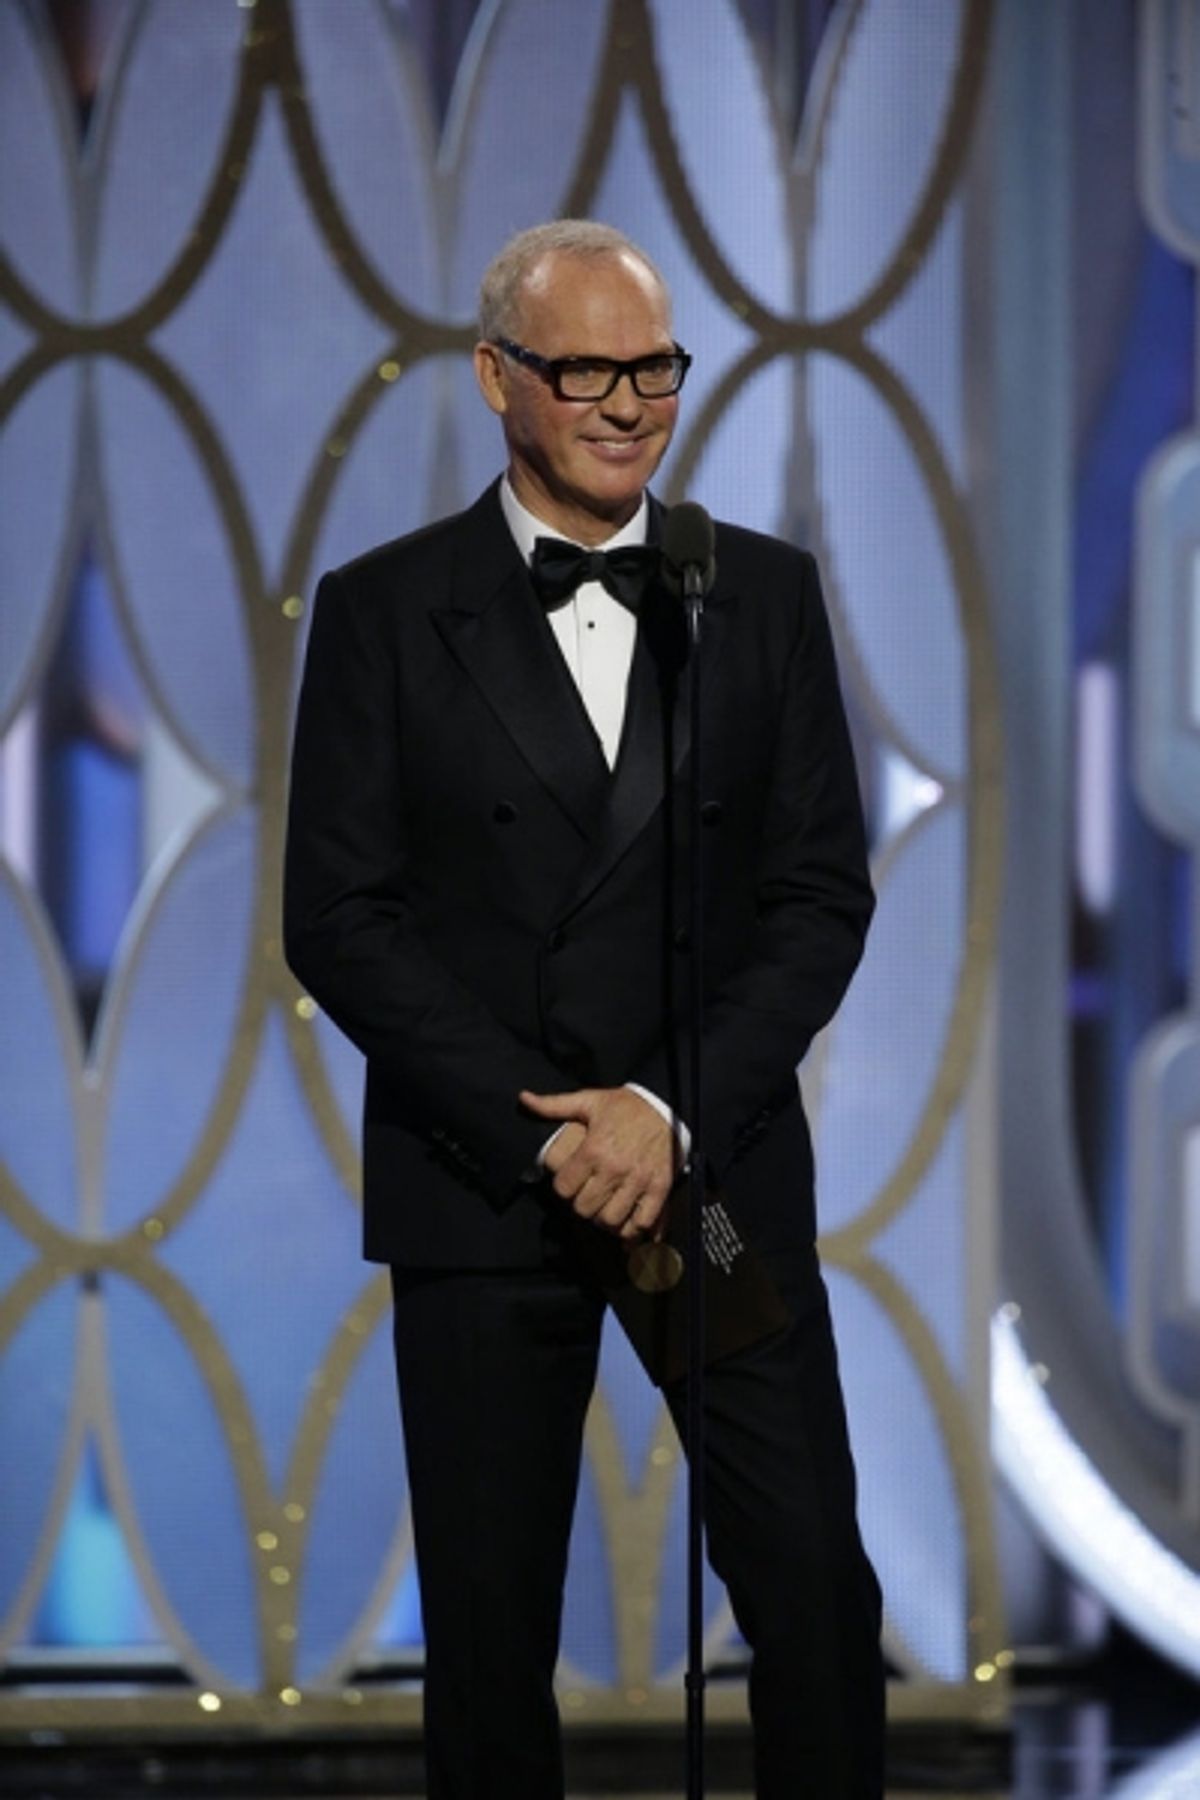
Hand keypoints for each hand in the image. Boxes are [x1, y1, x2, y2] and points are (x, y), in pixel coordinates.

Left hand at [521, 1086, 674, 1238]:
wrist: (667, 1105)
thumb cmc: (626, 1106)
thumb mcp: (588, 1100)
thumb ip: (554, 1105)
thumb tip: (524, 1099)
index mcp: (594, 1149)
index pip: (564, 1188)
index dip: (563, 1188)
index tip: (569, 1184)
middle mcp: (615, 1168)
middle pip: (585, 1209)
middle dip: (581, 1205)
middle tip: (586, 1197)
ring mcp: (638, 1180)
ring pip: (611, 1220)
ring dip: (605, 1219)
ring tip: (605, 1208)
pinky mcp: (660, 1188)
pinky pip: (643, 1222)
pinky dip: (634, 1229)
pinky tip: (627, 1223)